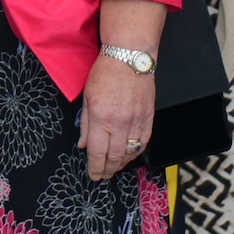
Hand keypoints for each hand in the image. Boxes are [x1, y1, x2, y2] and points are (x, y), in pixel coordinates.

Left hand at [79, 55, 154, 180]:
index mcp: (101, 118)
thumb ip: (85, 124)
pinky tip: (130, 155)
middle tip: (103, 175)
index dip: (95, 168)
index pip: (97, 152)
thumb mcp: (87, 97)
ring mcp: (136, 121)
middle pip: (114, 156)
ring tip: (114, 167)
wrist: (129, 58)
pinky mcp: (149, 117)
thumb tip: (84, 144)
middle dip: (108, 169)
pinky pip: (144, 142)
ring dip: (122, 163)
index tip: (93, 175)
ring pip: (130, 152)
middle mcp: (120, 123)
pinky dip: (137, 152)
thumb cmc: (105, 73)